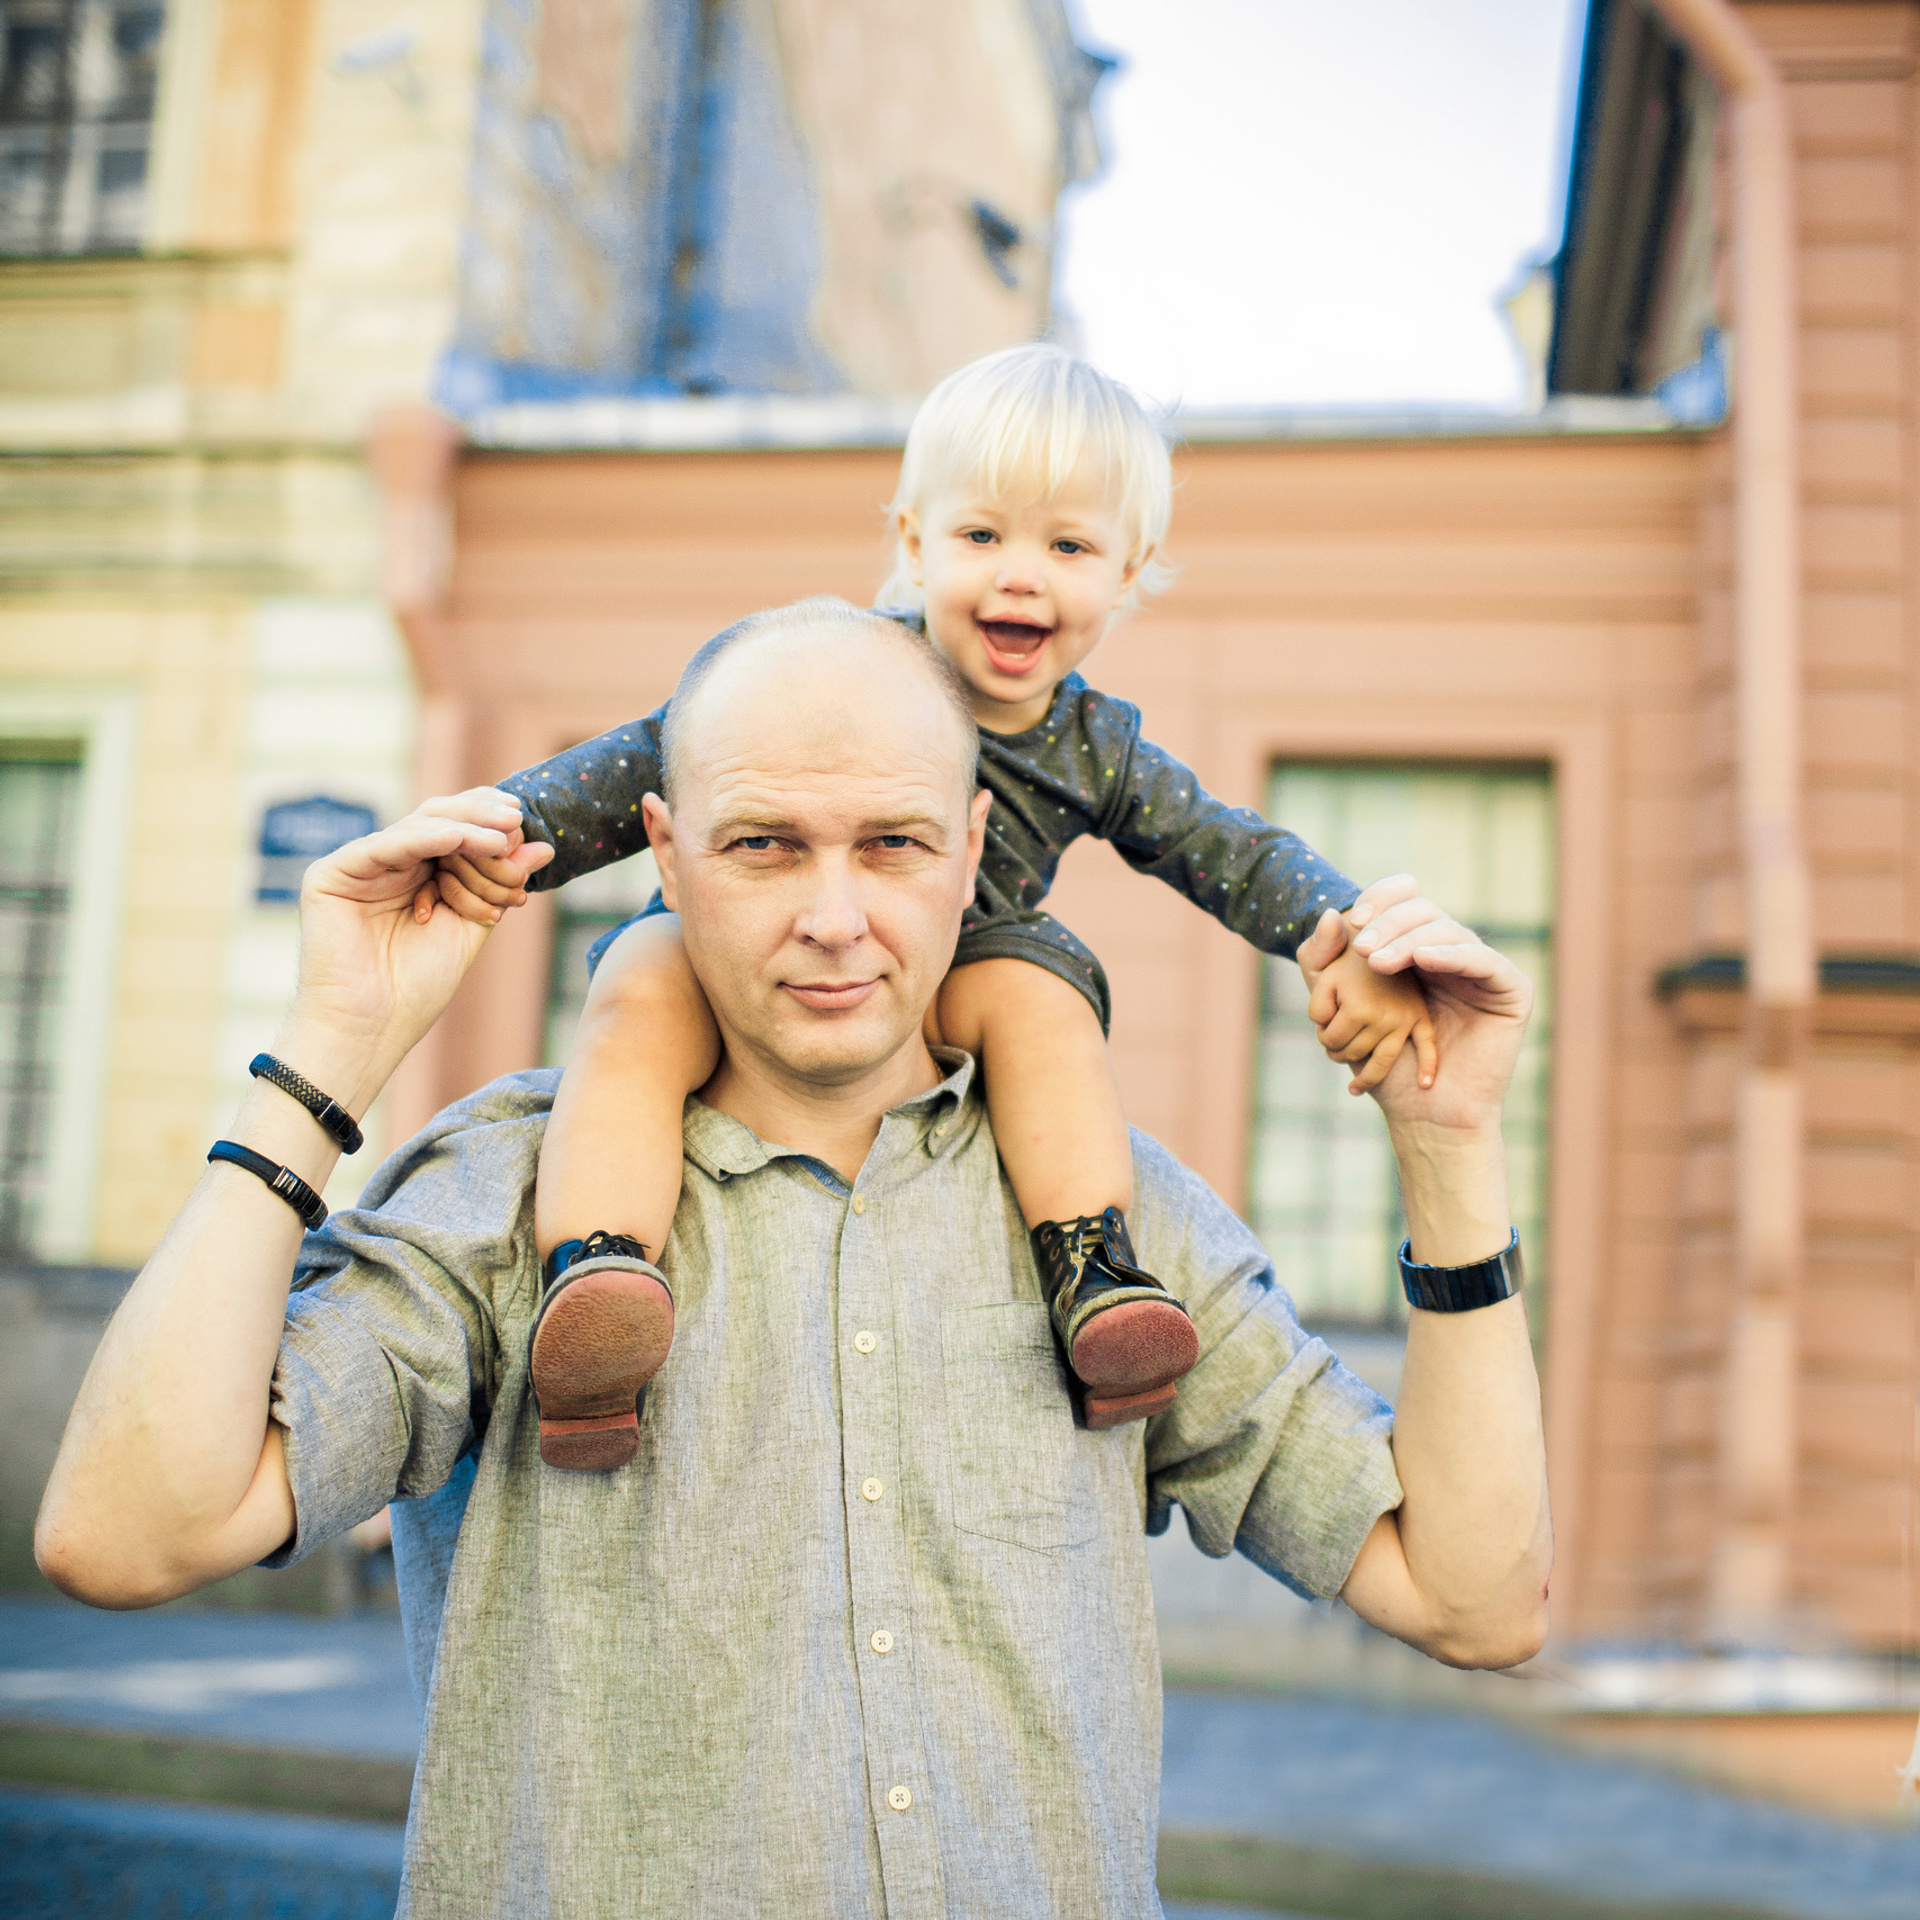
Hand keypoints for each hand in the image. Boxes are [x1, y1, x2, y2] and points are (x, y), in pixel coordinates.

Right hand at [283, 792, 550, 1105]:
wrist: (371, 1029)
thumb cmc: (418, 987)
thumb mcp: (474, 924)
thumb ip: (503, 882)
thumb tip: (545, 845)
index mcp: (418, 874)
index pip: (456, 832)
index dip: (489, 824)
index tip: (526, 827)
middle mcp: (388, 864)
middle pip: (437, 820)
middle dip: (479, 816)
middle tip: (515, 817)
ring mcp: (358, 867)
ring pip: (415, 828)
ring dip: (463, 830)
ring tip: (500, 839)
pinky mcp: (330, 875)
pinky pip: (383, 846)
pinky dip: (423, 839)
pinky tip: (457, 838)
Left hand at [1298, 882, 1531, 1136]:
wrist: (1425, 1113)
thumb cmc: (1386, 1065)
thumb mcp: (1338, 1008)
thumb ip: (1323, 964)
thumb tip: (1326, 913)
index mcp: (1418, 948)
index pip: (1405, 899)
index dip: (1383, 898)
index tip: (1355, 916)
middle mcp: (1453, 952)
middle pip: (1424, 912)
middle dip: (1390, 924)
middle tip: (1362, 949)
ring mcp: (1483, 969)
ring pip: (1450, 931)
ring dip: (1409, 941)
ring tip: (1377, 964)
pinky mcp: (1511, 989)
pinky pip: (1484, 960)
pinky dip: (1453, 954)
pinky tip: (1423, 958)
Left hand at [1304, 937, 1436, 1094]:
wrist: (1375, 936)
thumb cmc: (1340, 954)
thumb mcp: (1318, 960)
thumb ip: (1314, 980)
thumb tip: (1322, 994)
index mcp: (1358, 1006)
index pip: (1330, 1039)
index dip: (1321, 1032)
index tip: (1325, 1019)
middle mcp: (1385, 1017)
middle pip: (1353, 1052)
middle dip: (1338, 1050)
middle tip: (1335, 1037)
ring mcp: (1405, 1019)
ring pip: (1381, 1061)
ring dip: (1366, 1075)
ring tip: (1355, 1082)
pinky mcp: (1420, 1018)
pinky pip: (1428, 1046)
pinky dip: (1428, 1067)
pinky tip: (1424, 1084)